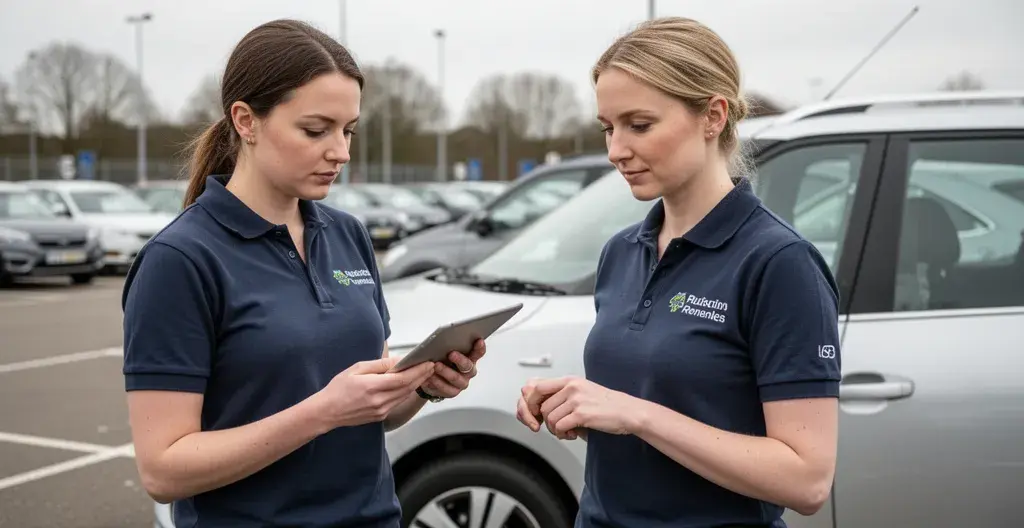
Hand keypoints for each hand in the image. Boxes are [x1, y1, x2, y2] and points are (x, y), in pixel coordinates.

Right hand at [316, 356, 435, 428]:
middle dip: (422, 376)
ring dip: (416, 384)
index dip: (418, 371)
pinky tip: (410, 384)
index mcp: (372, 387)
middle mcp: (379, 401)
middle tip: (431, 366)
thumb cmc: (338, 388)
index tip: (428, 363)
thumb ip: (380, 365)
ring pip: (404, 396)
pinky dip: (406, 392)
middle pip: (408, 388)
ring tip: (424, 373)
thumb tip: (398, 361)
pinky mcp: (380, 416)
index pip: (403, 379)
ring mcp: (381, 411)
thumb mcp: (357, 369)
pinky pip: (397, 402)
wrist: (327, 412)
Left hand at [420, 339, 484, 398]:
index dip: (480, 347)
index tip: (479, 341)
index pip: (478, 352)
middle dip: (460, 359)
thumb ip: (447, 345)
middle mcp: (468, 371)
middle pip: (468, 366)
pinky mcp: (452, 392)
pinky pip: (446, 389)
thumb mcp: (443, 350)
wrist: (431, 377)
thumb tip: (443, 339)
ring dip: (446, 372)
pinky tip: (430, 377)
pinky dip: (437, 382)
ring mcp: (461, 382)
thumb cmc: (440, 360)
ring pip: (456, 378)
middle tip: (451, 354)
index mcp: (470, 358)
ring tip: (436, 366)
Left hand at [539, 377, 639, 438]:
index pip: (537, 386)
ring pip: (550, 418)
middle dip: (546, 422)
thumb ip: (563, 395)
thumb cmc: (606, 404)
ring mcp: (576, 400)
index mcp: (570, 380)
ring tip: (568, 431)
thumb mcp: (582, 392)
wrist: (628, 412)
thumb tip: (538, 407)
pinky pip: (560, 426)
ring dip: (556, 430)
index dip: (530, 402)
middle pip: (542, 407)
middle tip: (557, 428)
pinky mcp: (582, 414)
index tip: (536, 414)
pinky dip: (563, 434)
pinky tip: (573, 434)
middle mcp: (571, 387)